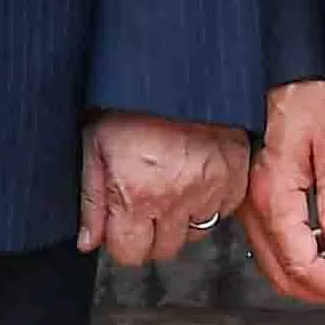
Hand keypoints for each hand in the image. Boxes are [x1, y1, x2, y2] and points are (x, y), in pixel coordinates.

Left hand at [84, 111, 252, 266]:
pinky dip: (211, 200)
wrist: (178, 70)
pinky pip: (223, 209)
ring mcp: (209, 190)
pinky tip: (195, 175)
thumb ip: (92, 200)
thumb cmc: (133, 102)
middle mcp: (175, 201)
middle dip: (151, 232)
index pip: (129, 254)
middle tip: (147, 199)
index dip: (122, 239)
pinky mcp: (234, 177)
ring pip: (195, 233)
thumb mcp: (95, 146)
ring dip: (182, 218)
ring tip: (172, 183)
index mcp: (136, 196)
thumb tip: (89, 241)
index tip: (123, 221)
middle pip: (163, 250)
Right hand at [240, 80, 324, 313]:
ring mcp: (251, 203)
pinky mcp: (256, 197)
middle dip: (319, 293)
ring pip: (274, 261)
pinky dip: (298, 256)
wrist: (284, 74)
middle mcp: (256, 206)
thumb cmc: (307, 101)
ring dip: (308, 277)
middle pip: (282, 273)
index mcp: (275, 196)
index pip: (301, 262)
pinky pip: (272, 242)